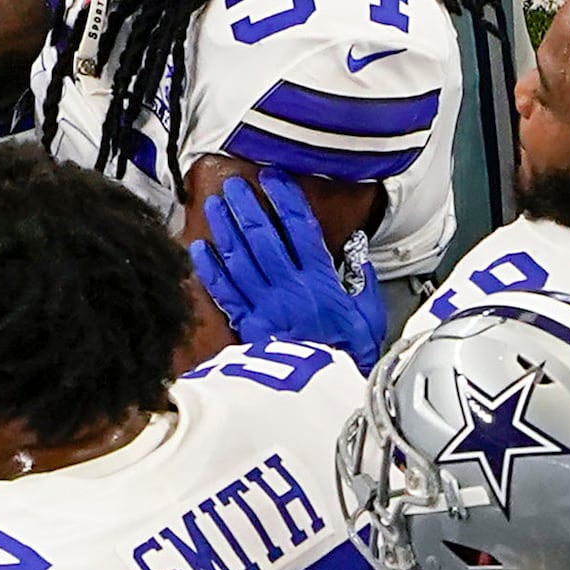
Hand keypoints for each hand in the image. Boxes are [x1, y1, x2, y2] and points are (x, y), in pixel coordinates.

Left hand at [188, 173, 385, 367]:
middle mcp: (289, 286)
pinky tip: (199, 248)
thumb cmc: (352, 353)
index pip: (300, 228)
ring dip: (224, 229)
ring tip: (213, 205)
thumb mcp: (369, 312)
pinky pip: (225, 292)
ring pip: (240, 259)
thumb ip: (361, 277)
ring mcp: (265, 304)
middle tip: (233, 186)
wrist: (329, 392)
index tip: (273, 178)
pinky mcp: (247, 324)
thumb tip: (355, 246)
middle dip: (246, 207)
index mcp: (321, 279)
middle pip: (263, 237)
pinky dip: (210, 269)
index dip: (285, 199)